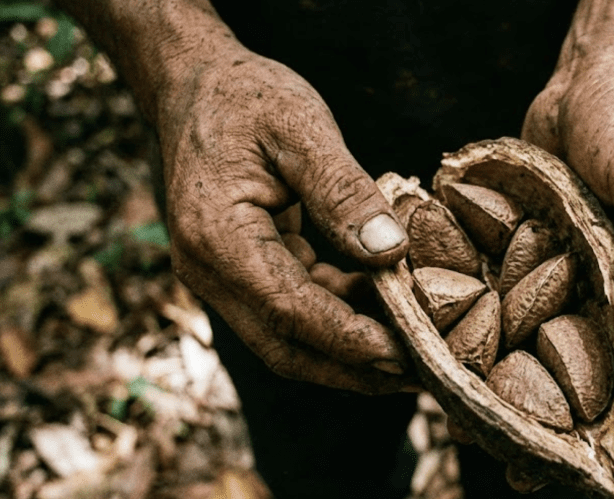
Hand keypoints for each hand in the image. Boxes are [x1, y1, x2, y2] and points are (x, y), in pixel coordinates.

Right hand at [156, 46, 413, 393]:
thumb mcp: (301, 127)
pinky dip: (335, 316)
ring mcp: (218, 276)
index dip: (347, 338)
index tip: (405, 355)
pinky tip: (381, 306)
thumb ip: (344, 192)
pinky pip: (288, 311)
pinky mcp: (238, 273)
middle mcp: (207, 269)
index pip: (288, 308)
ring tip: (412, 348)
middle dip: (352, 368)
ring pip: (286, 338)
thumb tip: (391, 251)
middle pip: (283, 345)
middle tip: (419, 374)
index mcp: (216, 234)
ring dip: (347, 350)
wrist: (194, 84)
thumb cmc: (246, 97)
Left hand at [523, 53, 613, 472]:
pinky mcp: (552, 268)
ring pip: (569, 362)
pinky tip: (462, 370)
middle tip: (531, 471)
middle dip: (582, 436)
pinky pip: (531, 321)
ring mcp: (595, 286)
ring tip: (485, 436)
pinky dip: (505, 351)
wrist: (592, 77)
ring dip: (535, 402)